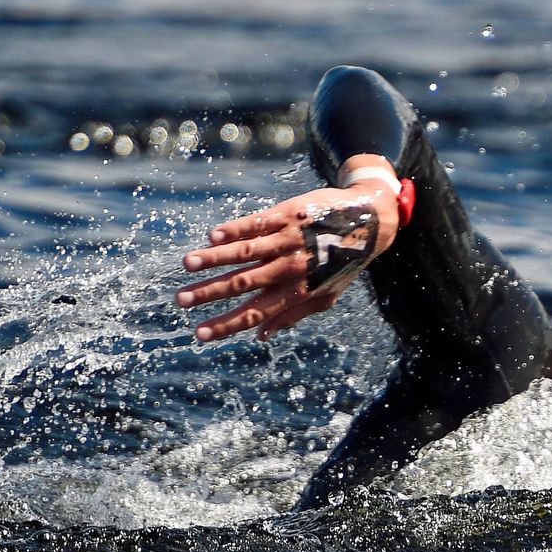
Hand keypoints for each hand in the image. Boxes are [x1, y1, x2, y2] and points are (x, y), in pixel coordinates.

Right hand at [176, 174, 398, 341]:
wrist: (370, 221)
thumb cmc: (344, 263)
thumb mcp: (325, 296)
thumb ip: (292, 316)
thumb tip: (261, 337)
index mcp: (297, 292)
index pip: (254, 313)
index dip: (226, 325)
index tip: (199, 334)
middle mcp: (291, 268)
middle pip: (243, 284)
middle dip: (209, 294)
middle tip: (181, 300)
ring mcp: (288, 240)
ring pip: (245, 252)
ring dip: (214, 259)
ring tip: (187, 265)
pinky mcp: (287, 215)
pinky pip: (257, 223)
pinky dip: (234, 230)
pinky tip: (213, 236)